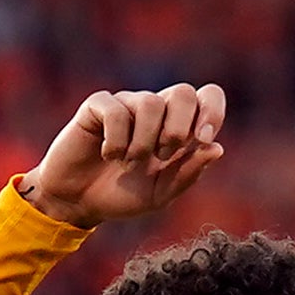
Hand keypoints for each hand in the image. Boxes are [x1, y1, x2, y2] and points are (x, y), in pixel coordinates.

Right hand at [20, 83, 227, 229]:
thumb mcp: (160, 194)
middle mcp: (155, 109)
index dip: (212, 111)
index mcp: (177, 126)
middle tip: (162, 156)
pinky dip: (116, 140)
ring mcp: (126, 104)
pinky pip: (117, 111)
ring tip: (129, 163)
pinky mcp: (98, 106)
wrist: (77, 202)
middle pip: (184, 92)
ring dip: (143, 142)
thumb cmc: (120, 194)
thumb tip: (216, 148)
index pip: (207, 96)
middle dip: (179, 129)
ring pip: (150, 103)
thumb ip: (188, 173)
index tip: (202, 138)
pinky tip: (106, 155)